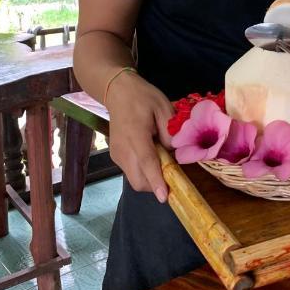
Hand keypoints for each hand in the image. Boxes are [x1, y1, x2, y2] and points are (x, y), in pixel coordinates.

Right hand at [104, 69, 174, 202]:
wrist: (117, 92)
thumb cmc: (143, 97)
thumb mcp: (163, 107)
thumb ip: (170, 132)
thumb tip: (174, 152)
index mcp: (136, 135)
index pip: (147, 162)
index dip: (157, 181)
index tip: (165, 197)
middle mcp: (123, 150)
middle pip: (139, 180)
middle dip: (156, 184)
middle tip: (172, 173)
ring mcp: (117, 155)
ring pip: (135, 179)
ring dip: (150, 178)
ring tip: (161, 159)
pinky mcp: (116, 156)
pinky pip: (131, 172)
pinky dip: (143, 171)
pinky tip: (150, 155)